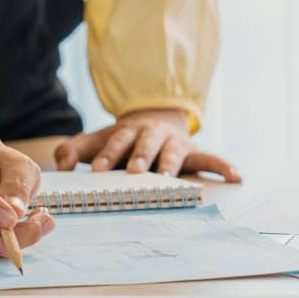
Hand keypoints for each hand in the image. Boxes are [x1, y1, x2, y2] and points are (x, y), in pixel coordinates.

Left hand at [54, 108, 241, 181]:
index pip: (115, 144)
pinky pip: (211, 159)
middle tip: (134, 171)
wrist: (151, 119)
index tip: (98, 170)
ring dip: (171, 164)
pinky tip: (237, 177)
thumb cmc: (118, 140)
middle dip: (140, 157)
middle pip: (146, 145)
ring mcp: (174, 144)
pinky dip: (224, 166)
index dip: (107, 155)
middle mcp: (151, 136)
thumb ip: (71, 150)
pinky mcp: (192, 152)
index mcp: (126, 133)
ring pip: (174, 153)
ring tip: (169, 178)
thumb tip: (61, 165)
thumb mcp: (92, 141)